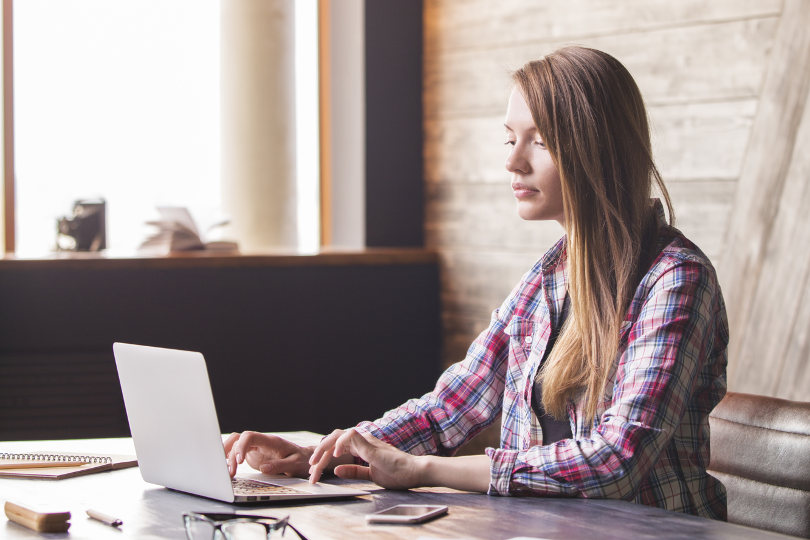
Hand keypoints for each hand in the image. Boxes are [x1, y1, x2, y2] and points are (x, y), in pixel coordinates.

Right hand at [224, 431, 311, 477]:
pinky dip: (230, 457)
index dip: (241, 446)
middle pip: (239, 440)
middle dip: (231, 454)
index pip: (250, 436)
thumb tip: (264, 468)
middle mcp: (261, 442)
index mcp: (271, 441)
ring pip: (236, 444)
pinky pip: (238, 452)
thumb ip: (280, 465)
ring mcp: (256, 448)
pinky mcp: (253, 455)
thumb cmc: (301, 460)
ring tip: (227, 472)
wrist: (304, 458)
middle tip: (230, 472)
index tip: (239, 461)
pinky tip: (226, 466)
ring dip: (228, 455)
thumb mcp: (295, 464)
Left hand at [309, 428, 424, 489]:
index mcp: (361, 447)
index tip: (314, 473)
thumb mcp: (370, 475)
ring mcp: (366, 440)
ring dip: (324, 448)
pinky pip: (352, 436)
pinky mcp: (371, 444)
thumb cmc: (398, 473)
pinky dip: (341, 443)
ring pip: (339, 435)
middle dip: (319, 453)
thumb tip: (336, 470)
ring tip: (316, 462)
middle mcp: (362, 440)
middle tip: (310, 469)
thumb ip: (354, 471)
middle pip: (333, 439)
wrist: (415, 472)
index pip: (336, 448)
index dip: (323, 459)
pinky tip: (336, 455)